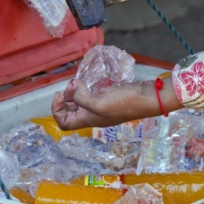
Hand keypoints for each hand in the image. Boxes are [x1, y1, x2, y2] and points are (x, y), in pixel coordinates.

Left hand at [52, 76, 182, 130]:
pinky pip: (94, 95)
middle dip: (67, 97)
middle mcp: (93, 115)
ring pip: (82, 102)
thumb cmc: (123, 102)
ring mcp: (103, 107)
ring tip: (79, 81)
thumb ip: (81, 97)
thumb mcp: (98, 102)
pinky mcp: (111, 98)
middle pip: (72, 111)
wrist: (147, 98)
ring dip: (77, 91)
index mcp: (88, 120)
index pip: (65, 123)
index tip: (58, 94)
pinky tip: (92, 80)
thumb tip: (74, 88)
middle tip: (73, 83)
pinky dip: (88, 88)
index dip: (57, 110)